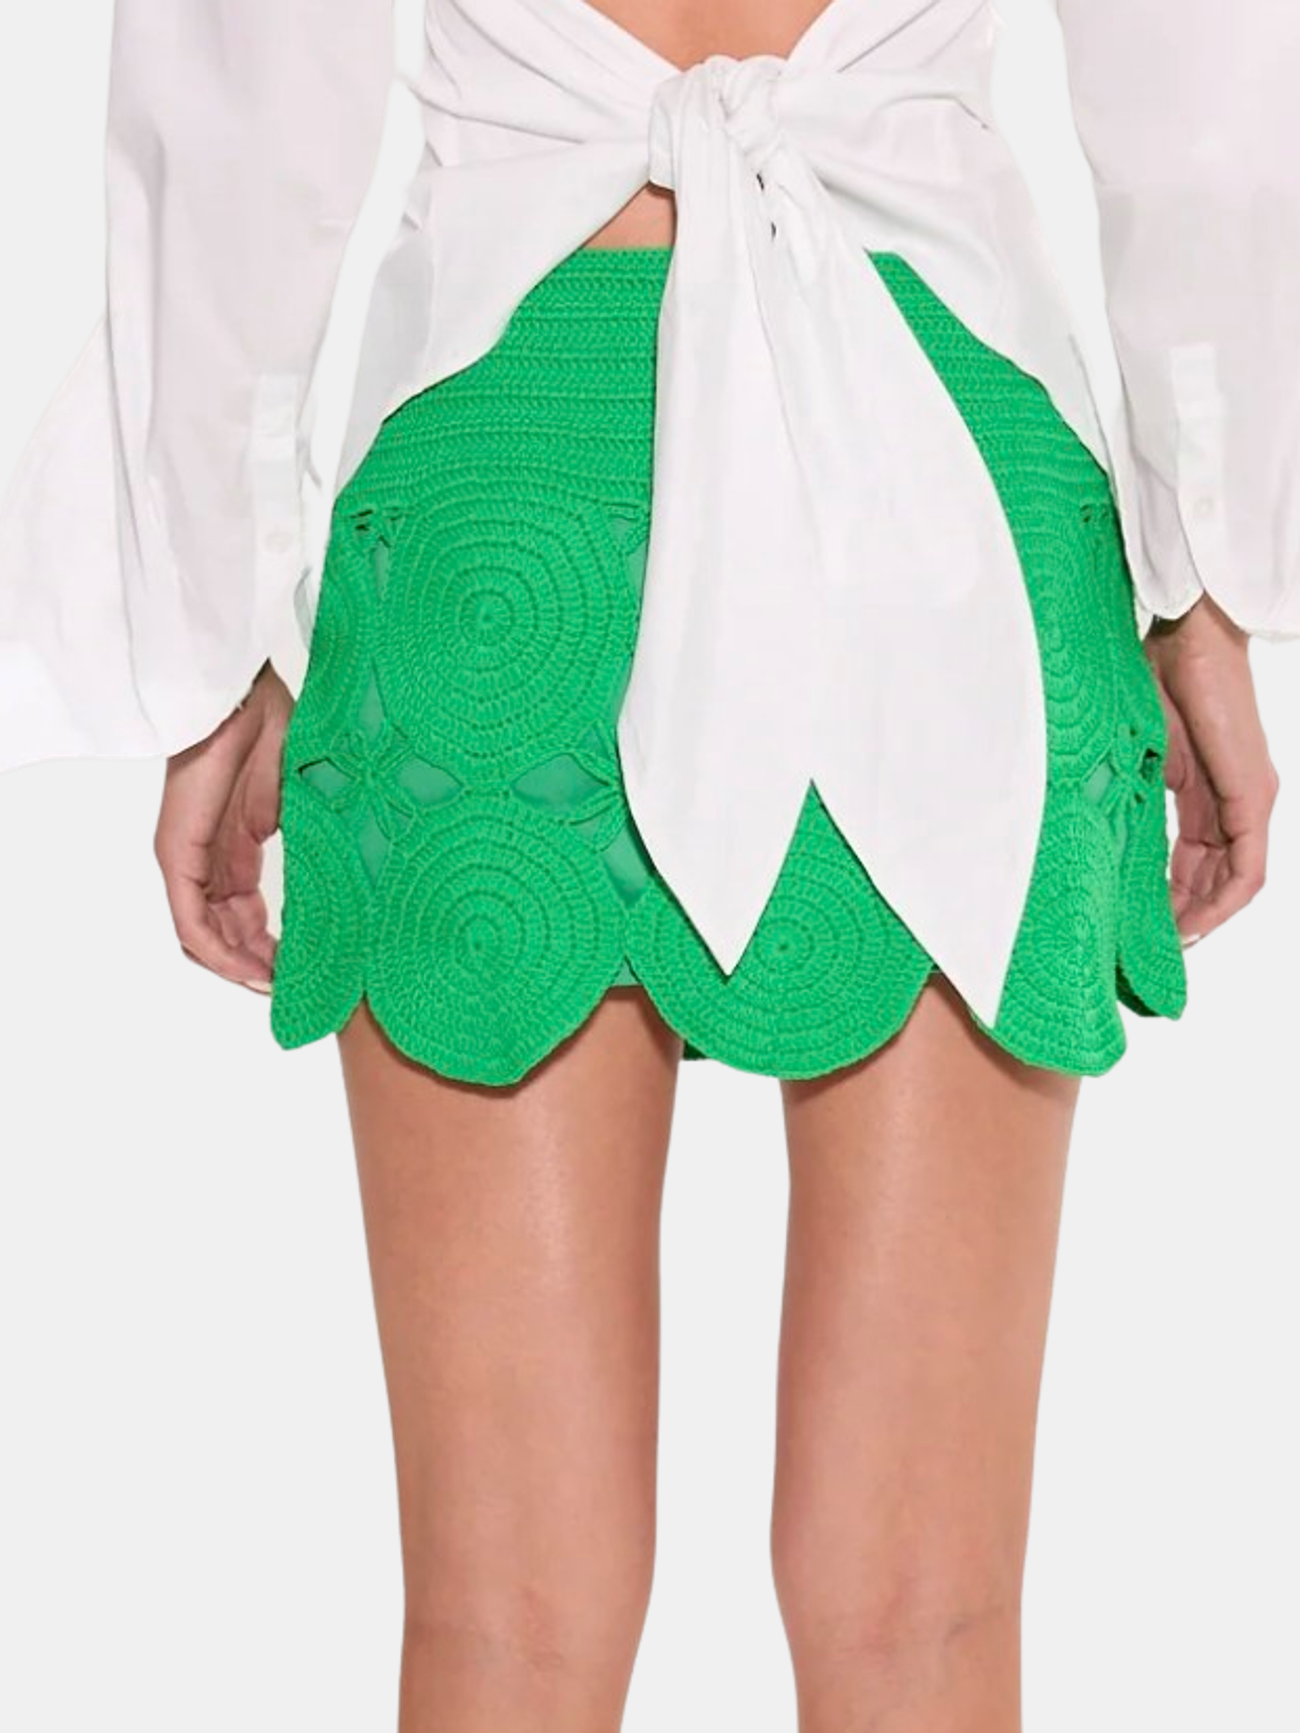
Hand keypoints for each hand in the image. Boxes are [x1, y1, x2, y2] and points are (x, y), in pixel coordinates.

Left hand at [153, 661, 293, 990]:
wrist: (251, 689)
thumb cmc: (286, 727)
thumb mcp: (308, 804)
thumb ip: (313, 849)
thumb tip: (345, 891)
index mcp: (235, 842)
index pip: (241, 912)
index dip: (269, 949)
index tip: (305, 969)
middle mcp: (207, 855)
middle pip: (223, 930)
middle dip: (257, 964)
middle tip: (295, 985)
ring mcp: (188, 854)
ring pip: (204, 933)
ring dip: (240, 966)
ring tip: (279, 985)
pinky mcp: (177, 850)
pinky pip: (190, 919)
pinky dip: (219, 952)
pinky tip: (251, 969)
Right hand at [1144, 592, 1279, 945]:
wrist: (1188, 635)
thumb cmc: (1156, 675)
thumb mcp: (1136, 753)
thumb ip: (1128, 793)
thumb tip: (1094, 830)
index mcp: (1211, 789)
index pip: (1198, 860)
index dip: (1174, 897)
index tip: (1142, 923)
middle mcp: (1239, 800)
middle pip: (1219, 878)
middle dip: (1187, 917)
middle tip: (1152, 947)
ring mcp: (1251, 799)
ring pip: (1235, 880)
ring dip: (1205, 916)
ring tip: (1169, 944)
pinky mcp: (1253, 796)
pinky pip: (1247, 869)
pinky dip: (1223, 901)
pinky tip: (1196, 923)